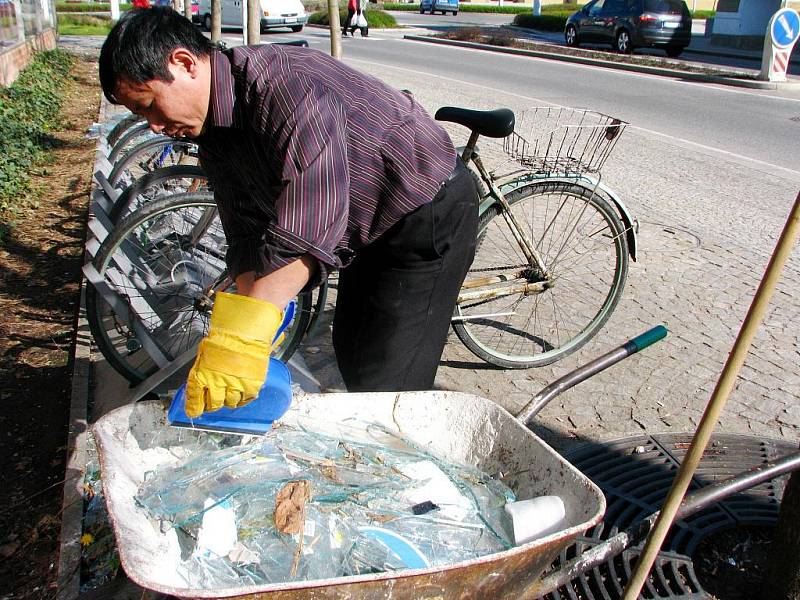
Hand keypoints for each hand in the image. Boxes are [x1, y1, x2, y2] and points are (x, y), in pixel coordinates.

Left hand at [185, 292, 282, 417]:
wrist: (244, 332)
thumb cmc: (222, 340)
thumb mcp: (204, 356)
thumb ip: (201, 373)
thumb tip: (199, 386)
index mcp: (202, 375)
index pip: (194, 398)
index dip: (193, 408)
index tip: (193, 411)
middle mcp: (218, 383)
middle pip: (213, 404)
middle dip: (212, 405)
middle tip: (213, 402)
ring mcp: (236, 385)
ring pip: (230, 403)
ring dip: (228, 401)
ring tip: (229, 393)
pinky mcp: (251, 385)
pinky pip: (246, 399)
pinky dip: (243, 399)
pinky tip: (241, 393)